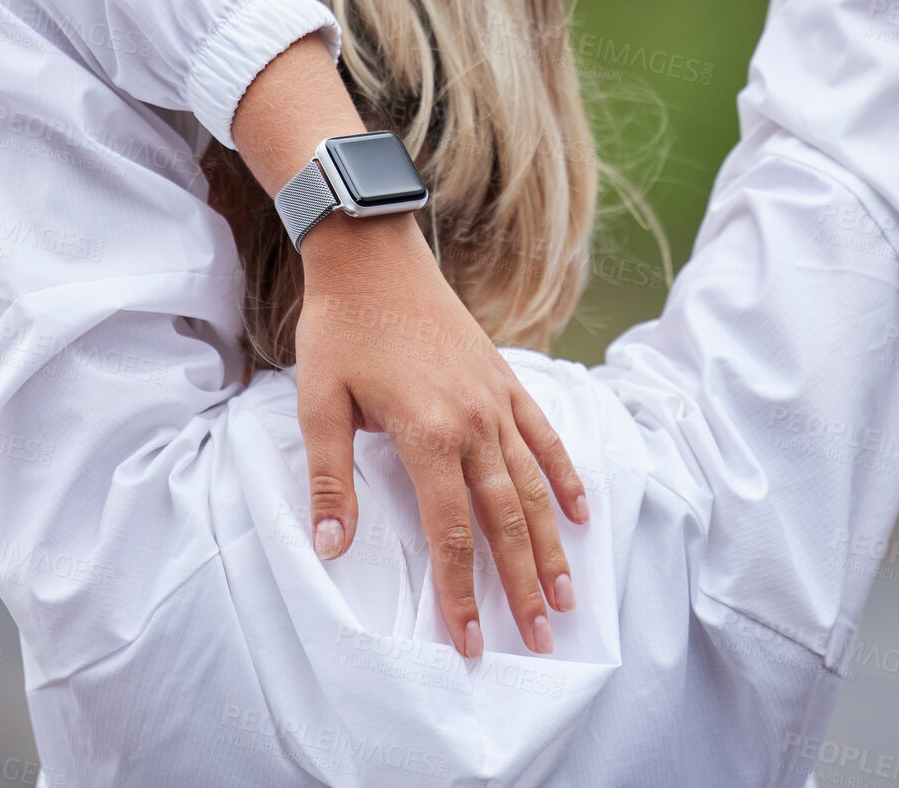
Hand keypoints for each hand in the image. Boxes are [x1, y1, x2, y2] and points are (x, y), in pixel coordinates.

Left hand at [295, 213, 587, 659]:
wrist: (373, 255)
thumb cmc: (341, 327)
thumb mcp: (318, 402)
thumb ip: (331, 480)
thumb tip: (331, 549)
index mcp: (427, 433)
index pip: (450, 532)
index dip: (461, 592)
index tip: (469, 643)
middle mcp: (474, 422)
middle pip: (505, 520)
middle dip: (520, 585)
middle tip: (540, 641)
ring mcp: (496, 400)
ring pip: (533, 487)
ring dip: (551, 545)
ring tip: (567, 596)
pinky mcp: (505, 379)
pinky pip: (545, 436)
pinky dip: (565, 477)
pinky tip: (580, 513)